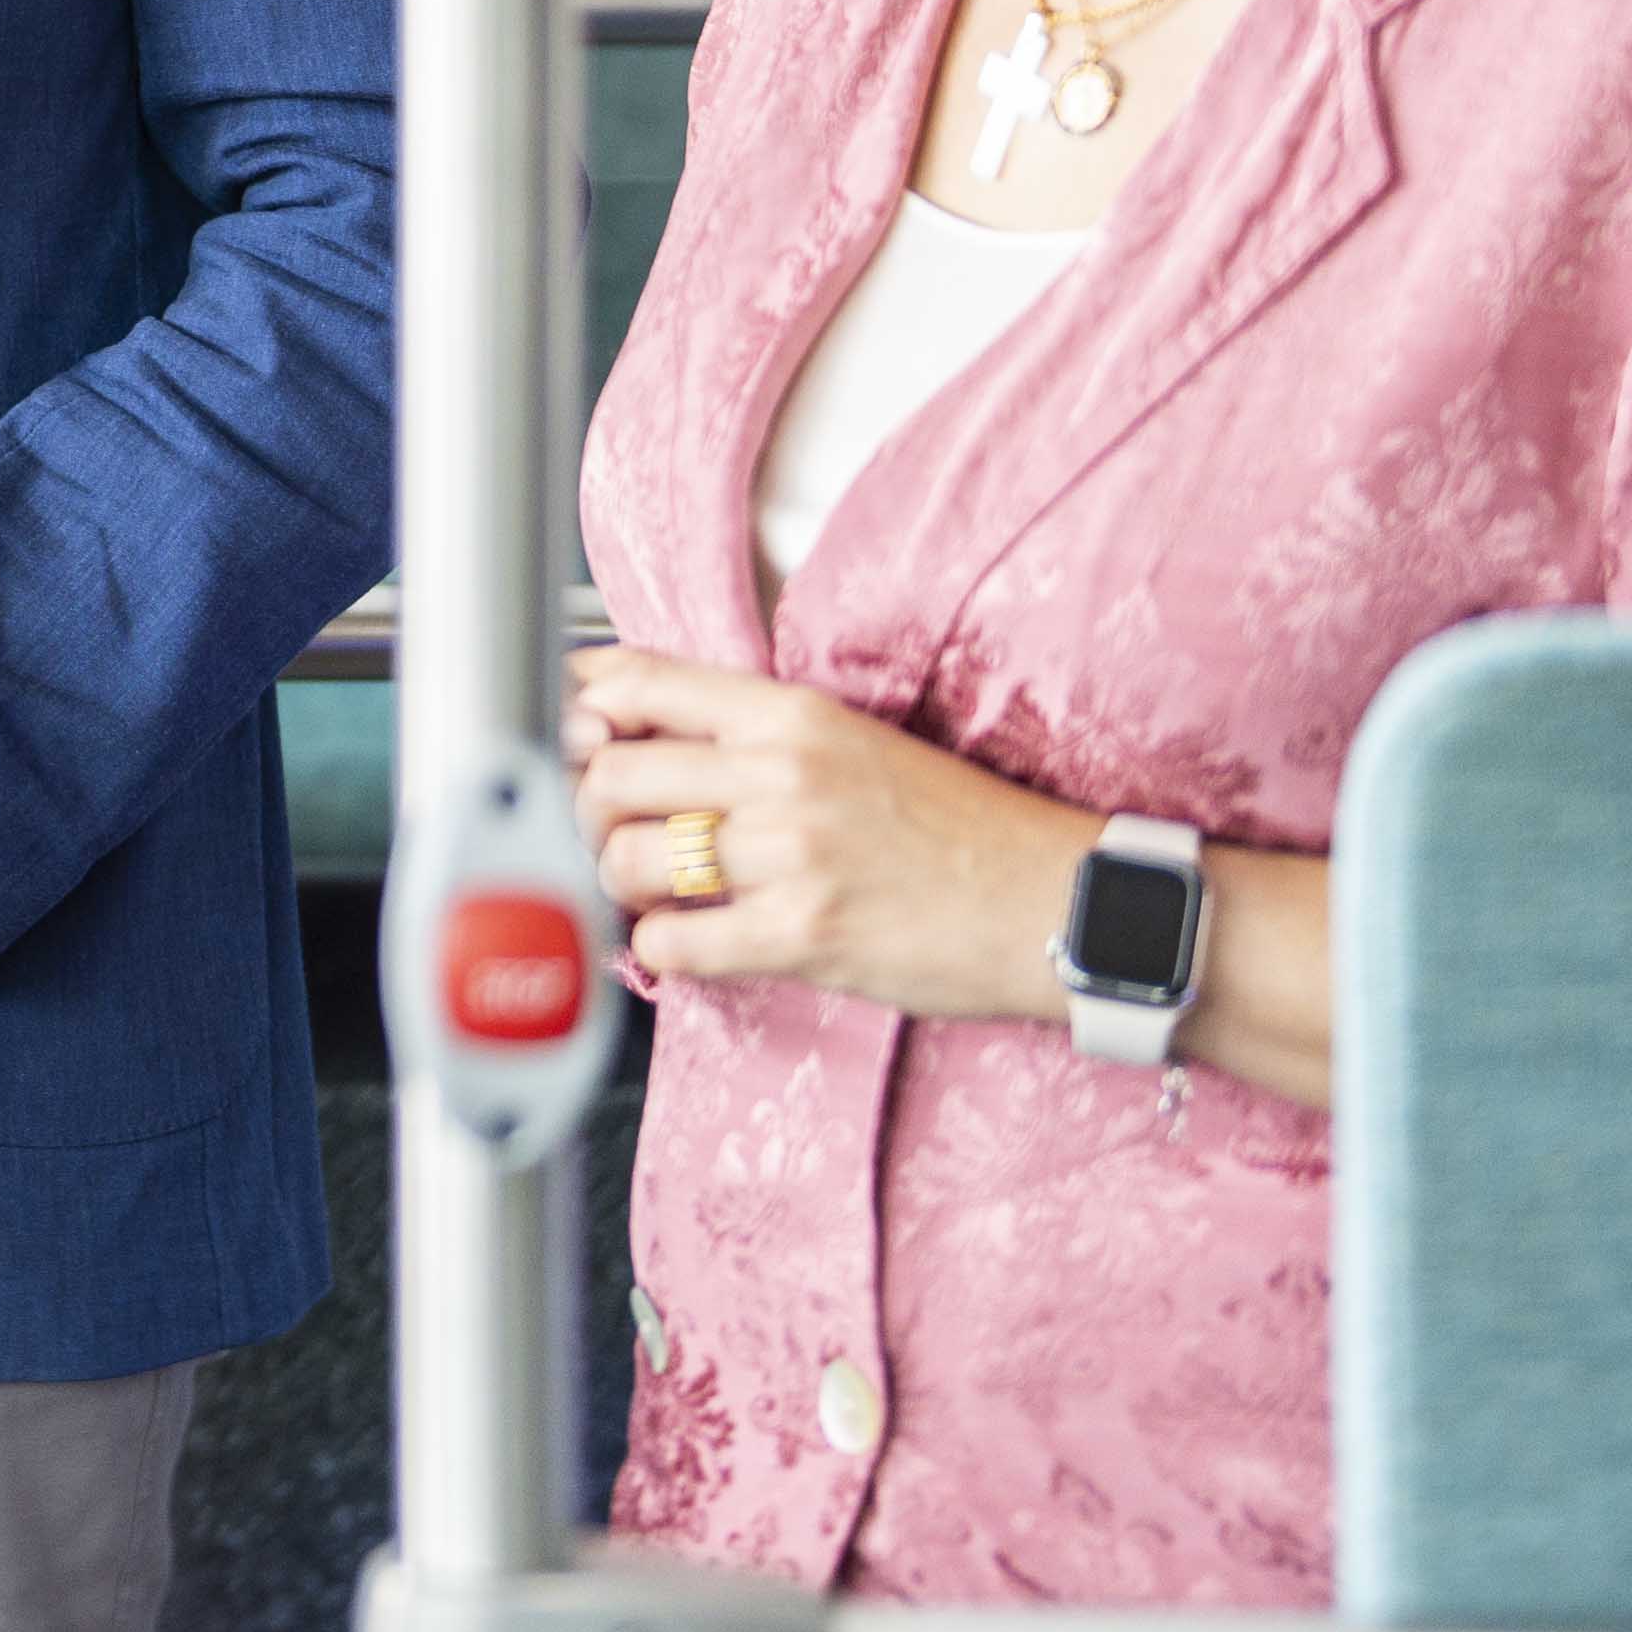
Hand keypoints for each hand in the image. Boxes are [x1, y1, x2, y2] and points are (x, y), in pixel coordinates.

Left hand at [568, 646, 1088, 1016]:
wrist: (1060, 904)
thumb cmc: (959, 828)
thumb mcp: (853, 745)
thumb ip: (751, 734)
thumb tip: (629, 723)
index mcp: (791, 714)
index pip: (633, 682)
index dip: (579, 711)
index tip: (571, 737)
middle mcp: (782, 773)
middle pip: (606, 775)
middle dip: (587, 812)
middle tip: (613, 836)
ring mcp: (790, 855)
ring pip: (627, 859)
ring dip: (622, 884)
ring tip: (656, 893)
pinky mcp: (803, 935)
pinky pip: (673, 942)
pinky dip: (661, 949)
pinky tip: (688, 942)